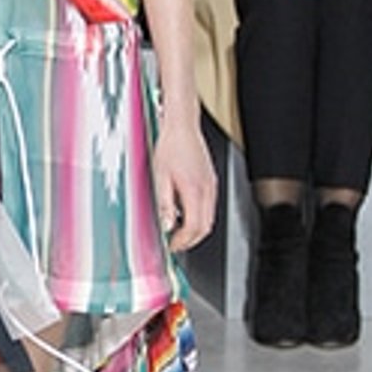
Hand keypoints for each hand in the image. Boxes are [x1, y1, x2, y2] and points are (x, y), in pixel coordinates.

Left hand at [152, 118, 216, 252]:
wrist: (182, 127)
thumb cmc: (171, 145)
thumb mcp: (160, 176)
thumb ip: (165, 203)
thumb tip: (166, 224)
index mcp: (194, 190)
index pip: (194, 227)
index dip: (183, 241)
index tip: (172, 245)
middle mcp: (207, 190)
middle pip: (205, 227)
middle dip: (191, 239)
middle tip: (175, 242)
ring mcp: (211, 185)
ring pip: (209, 218)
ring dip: (196, 228)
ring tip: (178, 230)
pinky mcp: (211, 180)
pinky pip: (209, 206)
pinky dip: (199, 215)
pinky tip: (185, 212)